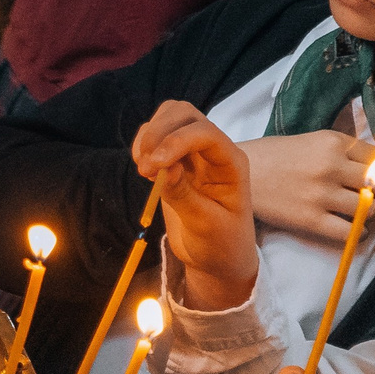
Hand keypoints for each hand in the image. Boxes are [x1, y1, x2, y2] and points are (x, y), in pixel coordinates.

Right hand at [133, 103, 258, 310]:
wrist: (216, 259)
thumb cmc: (220, 244)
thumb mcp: (205, 226)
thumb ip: (184, 196)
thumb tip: (165, 169)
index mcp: (230, 163)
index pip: (205, 133)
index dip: (177, 141)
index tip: (153, 166)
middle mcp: (214, 151)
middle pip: (185, 114)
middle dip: (159, 131)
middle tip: (144, 167)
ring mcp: (194, 153)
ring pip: (169, 118)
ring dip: (149, 135)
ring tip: (144, 169)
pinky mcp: (176, 160)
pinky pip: (157, 136)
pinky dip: (144, 145)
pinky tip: (144, 170)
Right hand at [236, 130, 374, 242]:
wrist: (236, 175)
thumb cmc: (273, 155)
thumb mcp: (310, 140)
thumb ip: (340, 149)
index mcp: (332, 142)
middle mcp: (331, 166)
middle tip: (372, 196)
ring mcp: (321, 194)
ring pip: (368, 208)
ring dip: (368, 212)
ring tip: (359, 212)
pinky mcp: (311, 219)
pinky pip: (350, 232)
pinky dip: (358, 233)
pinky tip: (353, 229)